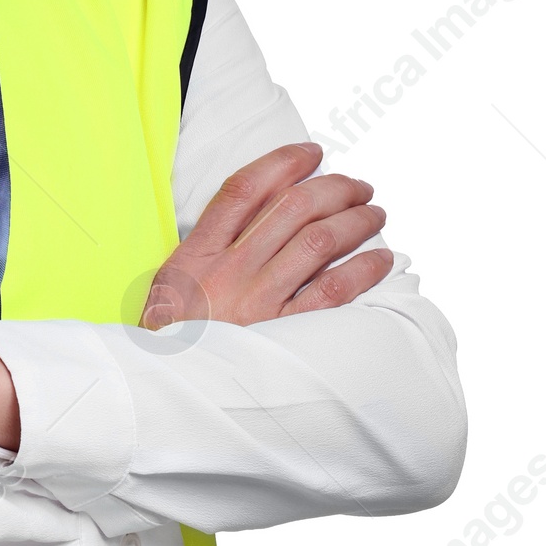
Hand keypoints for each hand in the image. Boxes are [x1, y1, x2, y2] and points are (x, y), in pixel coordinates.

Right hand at [142, 141, 390, 328]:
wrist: (166, 393)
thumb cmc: (171, 342)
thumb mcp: (169, 287)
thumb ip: (204, 251)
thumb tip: (254, 217)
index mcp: (197, 254)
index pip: (243, 189)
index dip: (283, 162)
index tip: (311, 153)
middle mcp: (230, 271)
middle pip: (291, 207)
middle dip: (334, 187)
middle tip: (357, 186)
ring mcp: (258, 301)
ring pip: (318, 241)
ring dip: (355, 220)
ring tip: (374, 214)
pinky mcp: (284, 334)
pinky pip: (334, 291)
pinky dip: (362, 268)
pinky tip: (379, 258)